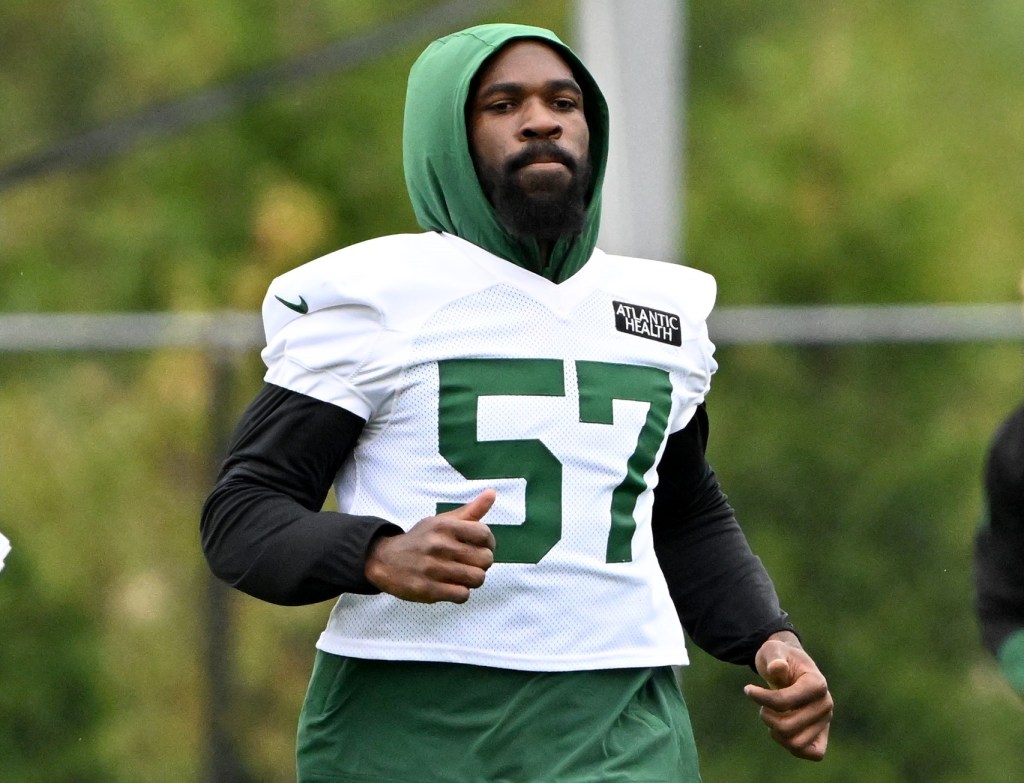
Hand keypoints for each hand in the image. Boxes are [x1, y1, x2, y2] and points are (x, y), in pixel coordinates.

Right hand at [364, 490, 496, 603]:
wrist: (384, 560)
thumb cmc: (421, 540)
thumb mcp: (442, 521)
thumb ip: (470, 511)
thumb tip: (492, 493)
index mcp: (444, 526)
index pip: (485, 534)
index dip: (489, 543)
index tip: (480, 547)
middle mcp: (439, 545)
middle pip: (485, 559)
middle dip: (482, 563)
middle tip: (470, 563)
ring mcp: (432, 568)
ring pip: (477, 578)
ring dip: (473, 579)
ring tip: (462, 575)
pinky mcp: (427, 589)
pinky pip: (462, 595)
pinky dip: (461, 593)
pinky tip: (452, 586)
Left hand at [744, 631, 832, 760]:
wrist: (789, 666)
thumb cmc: (779, 658)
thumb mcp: (773, 650)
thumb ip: (775, 657)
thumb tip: (777, 668)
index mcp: (817, 683)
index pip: (783, 702)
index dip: (761, 698)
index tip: (748, 689)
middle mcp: (826, 704)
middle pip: (788, 726)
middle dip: (767, 717)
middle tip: (762, 706)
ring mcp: (825, 721)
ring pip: (797, 743)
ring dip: (776, 733)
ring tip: (772, 717)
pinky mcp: (822, 733)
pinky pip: (813, 753)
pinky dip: (792, 746)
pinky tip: (781, 730)